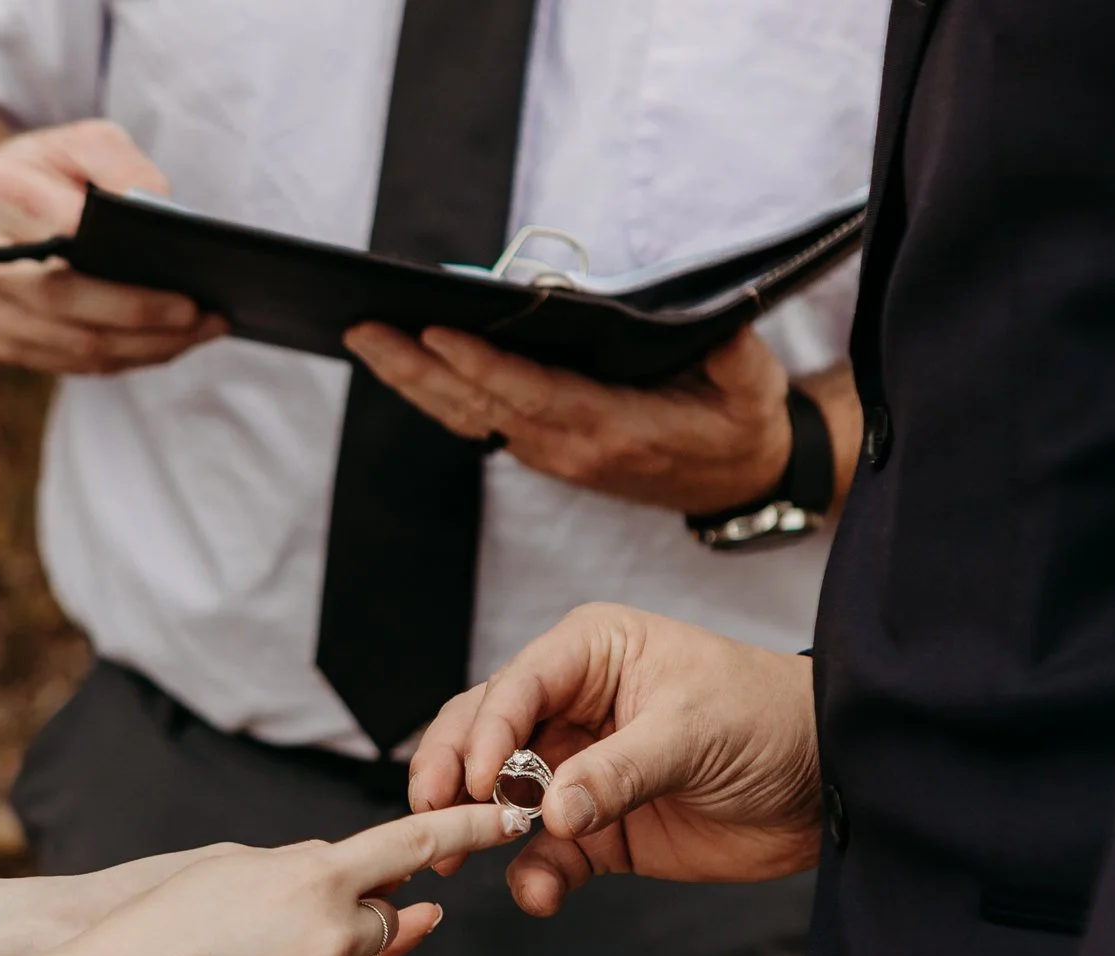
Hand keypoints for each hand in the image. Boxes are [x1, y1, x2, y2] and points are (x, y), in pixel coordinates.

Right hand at [0, 121, 227, 373]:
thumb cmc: (50, 172)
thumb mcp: (83, 142)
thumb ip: (120, 162)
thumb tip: (159, 205)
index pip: (62, 230)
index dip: (119, 259)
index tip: (182, 275)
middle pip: (65, 299)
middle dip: (141, 313)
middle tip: (200, 314)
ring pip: (74, 344)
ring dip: (145, 346)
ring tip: (200, 331)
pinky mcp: (3, 343)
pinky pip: (74, 364)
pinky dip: (128, 358)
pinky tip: (169, 343)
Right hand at [64, 804, 512, 955]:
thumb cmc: (154, 928)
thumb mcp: (231, 869)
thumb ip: (302, 868)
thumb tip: (345, 875)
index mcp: (315, 877)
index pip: (413, 844)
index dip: (469, 828)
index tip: (511, 816)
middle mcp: (334, 936)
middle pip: (379, 924)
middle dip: (346, 926)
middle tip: (275, 935)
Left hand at [342, 322, 791, 514]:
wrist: (739, 479)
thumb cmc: (740, 421)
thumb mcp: (751, 382)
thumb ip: (730, 349)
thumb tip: (709, 316)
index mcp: (614, 431)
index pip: (532, 393)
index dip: (481, 364)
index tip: (434, 331)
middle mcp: (570, 448)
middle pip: (479, 406)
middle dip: (417, 366)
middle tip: (363, 326)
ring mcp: (552, 453)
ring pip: (468, 415)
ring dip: (412, 378)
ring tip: (365, 335)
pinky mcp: (544, 448)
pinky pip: (479, 418)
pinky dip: (437, 389)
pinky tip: (402, 358)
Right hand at [408, 604, 820, 917]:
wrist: (828, 784)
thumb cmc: (770, 720)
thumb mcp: (692, 733)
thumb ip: (618, 771)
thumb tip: (554, 810)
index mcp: (590, 652)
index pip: (515, 685)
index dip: (483, 731)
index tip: (468, 779)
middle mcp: (573, 706)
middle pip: (485, 736)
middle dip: (454, 776)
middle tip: (433, 815)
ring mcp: (580, 770)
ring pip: (503, 799)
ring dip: (483, 829)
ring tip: (467, 856)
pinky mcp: (598, 828)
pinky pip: (547, 854)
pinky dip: (535, 876)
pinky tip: (538, 892)